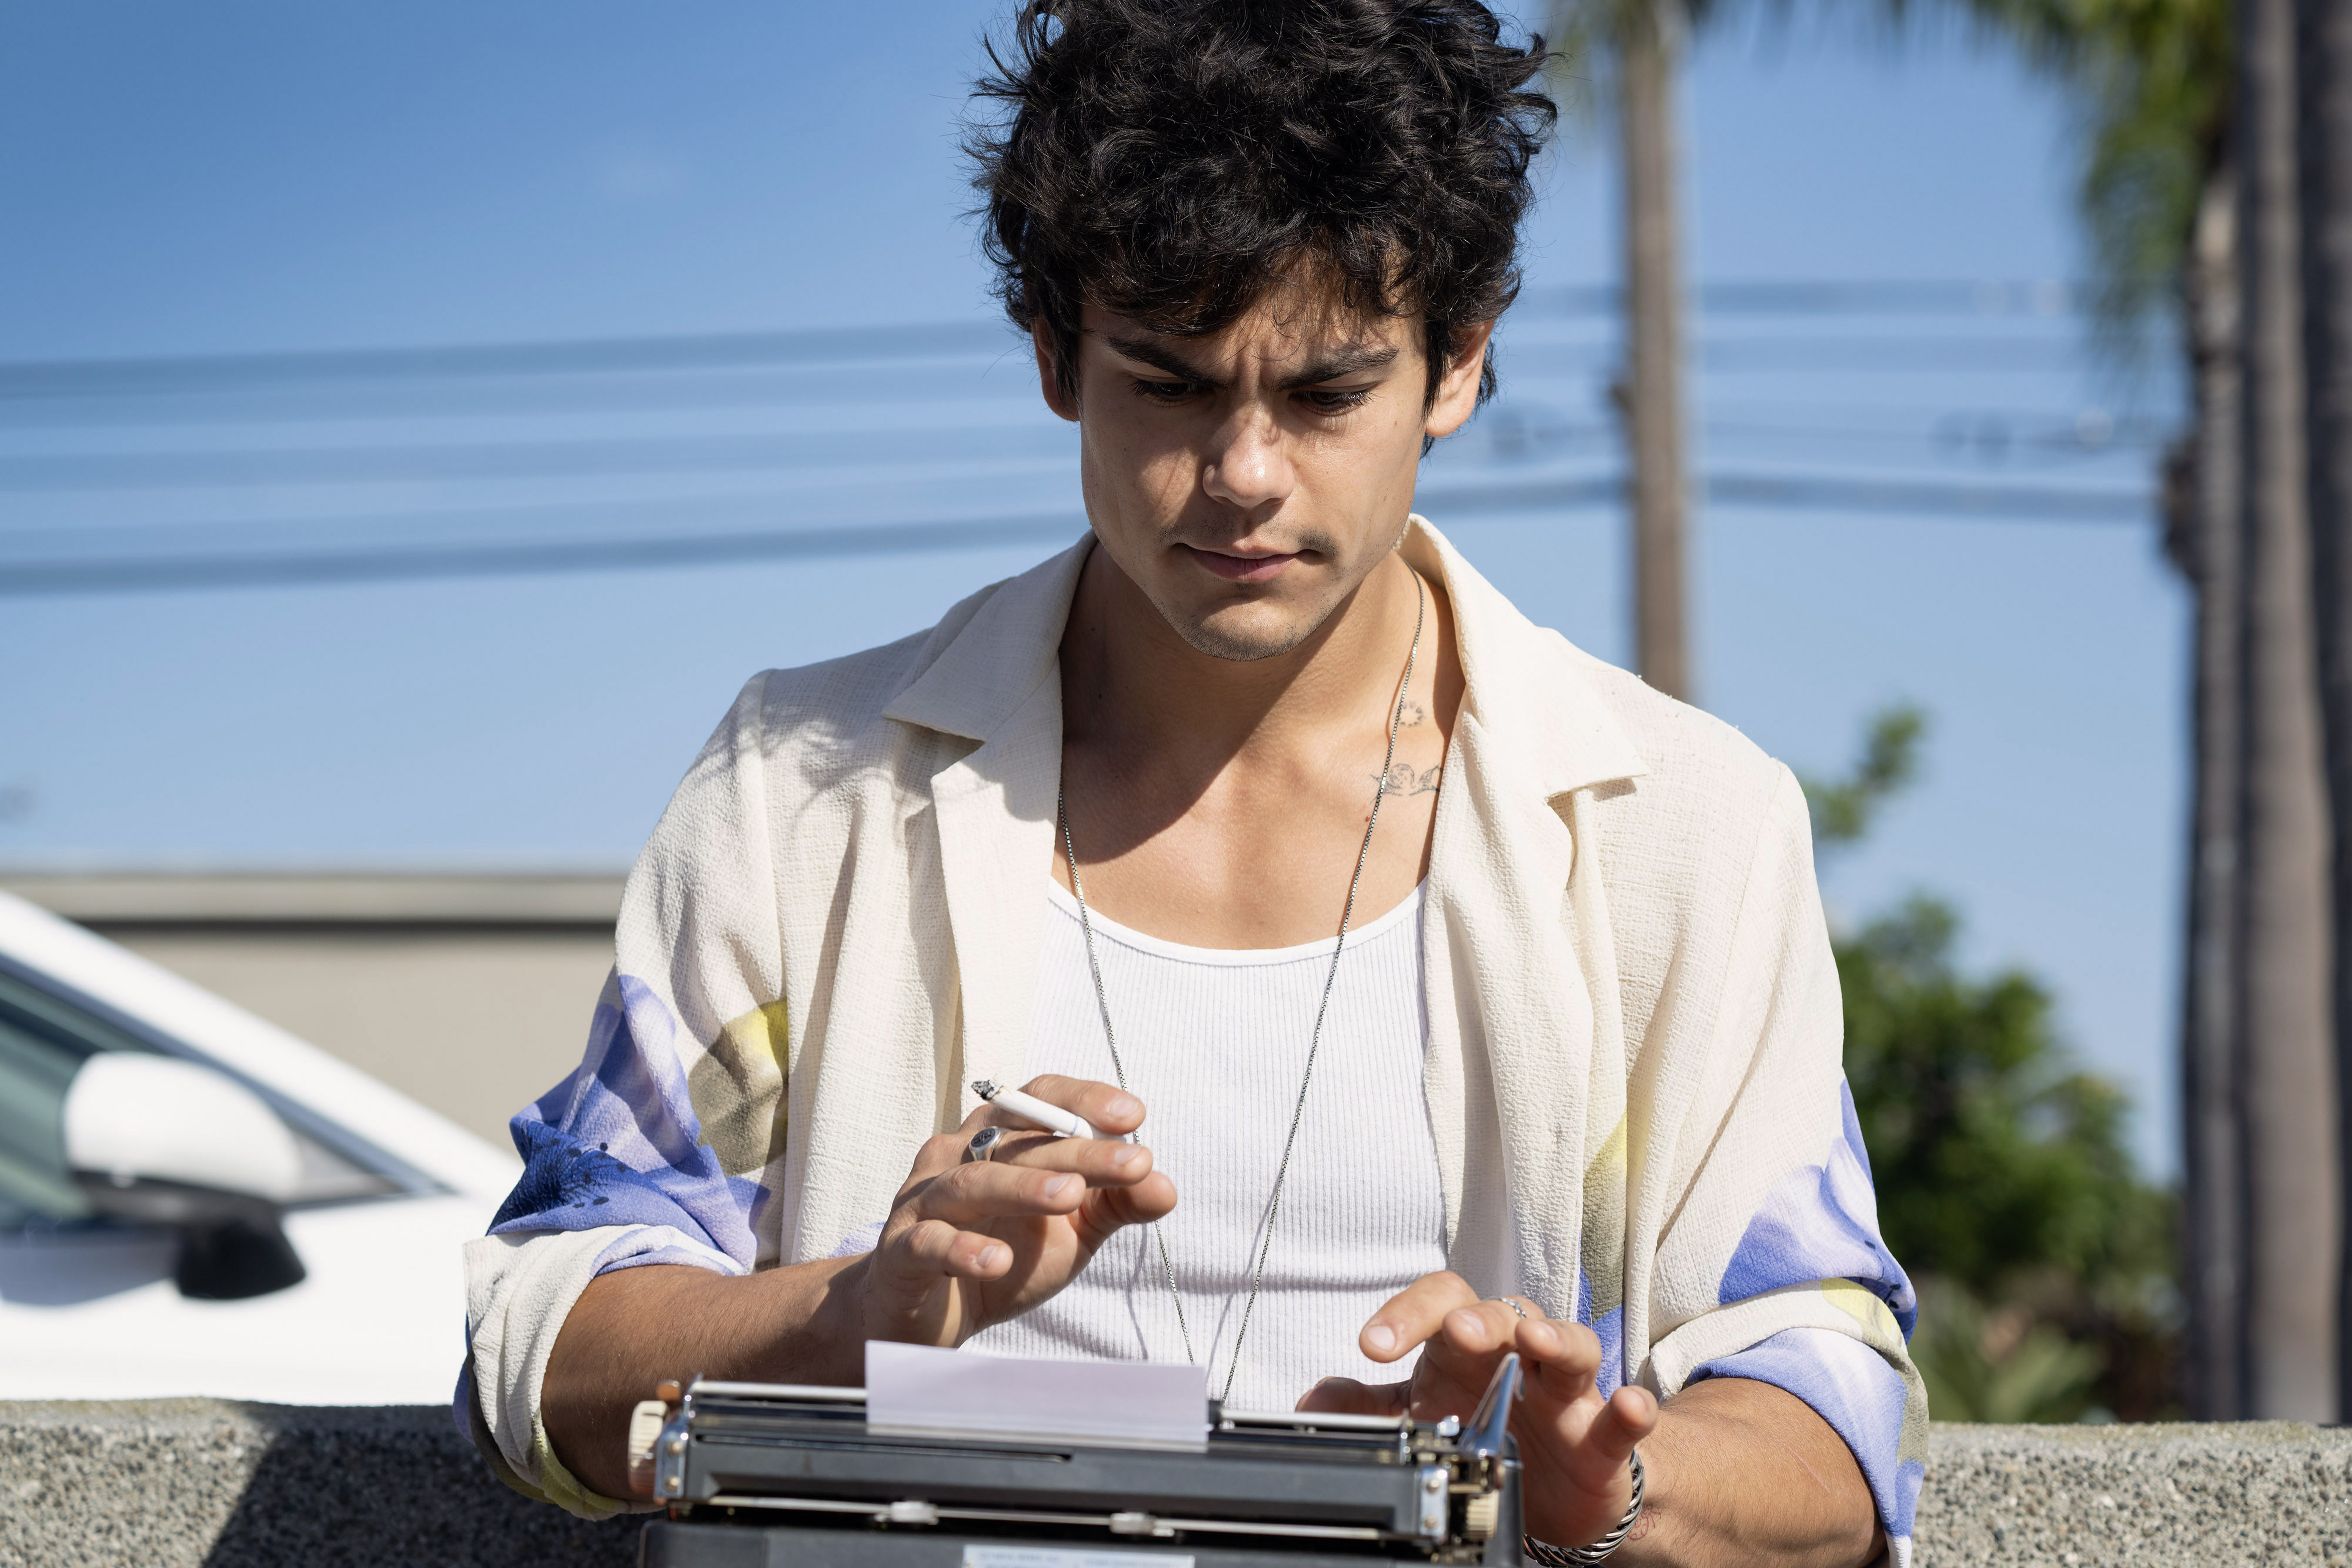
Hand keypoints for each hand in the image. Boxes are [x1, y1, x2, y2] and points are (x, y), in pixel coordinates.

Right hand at [854, 1075, 1176, 1347]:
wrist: (924, 1315)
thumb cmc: (1001, 1253)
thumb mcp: (1070, 1232)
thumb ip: (1114, 1204)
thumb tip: (1164, 1185)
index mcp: (997, 1140)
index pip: (1039, 1100)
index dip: (1083, 1100)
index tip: (1132, 1114)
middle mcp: (956, 1156)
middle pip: (1017, 1141)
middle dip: (1080, 1151)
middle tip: (1134, 1162)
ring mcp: (924, 1201)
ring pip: (972, 1182)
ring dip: (1023, 1186)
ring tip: (1070, 1195)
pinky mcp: (902, 1251)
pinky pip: (929, 1243)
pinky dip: (962, 1249)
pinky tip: (996, 1260)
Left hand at [1298, 1271, 1658, 1550]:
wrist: (1550, 1495)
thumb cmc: (1486, 1432)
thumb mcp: (1421, 1419)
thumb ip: (1368, 1409)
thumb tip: (1313, 1401)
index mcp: (1467, 1348)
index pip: (1440, 1305)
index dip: (1406, 1316)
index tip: (1373, 1345)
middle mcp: (1519, 1356)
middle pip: (1503, 1312)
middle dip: (1480, 1318)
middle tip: (1457, 1331)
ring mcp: (1566, 1393)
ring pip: (1571, 1346)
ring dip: (1556, 1337)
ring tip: (1536, 1341)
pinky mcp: (1603, 1437)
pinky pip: (1623, 1417)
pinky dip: (1633, 1411)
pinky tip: (1632, 1407)